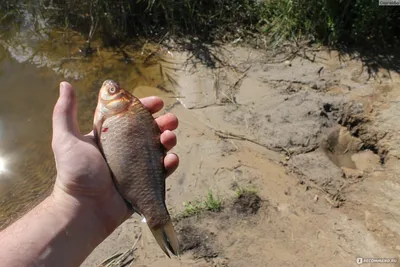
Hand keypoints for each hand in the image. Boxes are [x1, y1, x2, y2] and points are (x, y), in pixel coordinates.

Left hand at [50, 82, 178, 235]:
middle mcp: (125, 150)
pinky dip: (170, 164)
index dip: (145, 108)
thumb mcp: (66, 139)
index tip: (158, 102)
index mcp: (110, 137)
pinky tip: (171, 159)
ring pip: (159, 149)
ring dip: (169, 140)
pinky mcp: (145, 183)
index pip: (131, 117)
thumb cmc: (75, 173)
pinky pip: (162, 171)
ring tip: (170, 138)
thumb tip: (65, 84)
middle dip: (164, 123)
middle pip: (150, 131)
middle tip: (172, 120)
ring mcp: (137, 167)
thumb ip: (65, 113)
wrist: (84, 209)